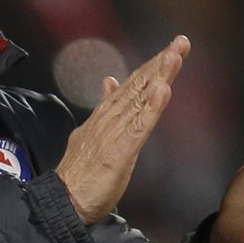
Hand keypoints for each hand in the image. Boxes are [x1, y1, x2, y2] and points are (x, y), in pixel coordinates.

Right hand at [56, 36, 189, 224]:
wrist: (62, 201)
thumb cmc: (79, 174)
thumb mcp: (91, 134)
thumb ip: (103, 107)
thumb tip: (110, 81)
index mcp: (104, 116)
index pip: (131, 85)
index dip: (152, 66)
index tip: (172, 49)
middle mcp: (109, 119)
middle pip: (138, 85)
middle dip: (161, 62)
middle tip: (181, 41)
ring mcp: (114, 133)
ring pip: (140, 100)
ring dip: (159, 76)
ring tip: (175, 55)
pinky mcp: (119, 151)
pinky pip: (139, 126)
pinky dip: (152, 107)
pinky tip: (163, 90)